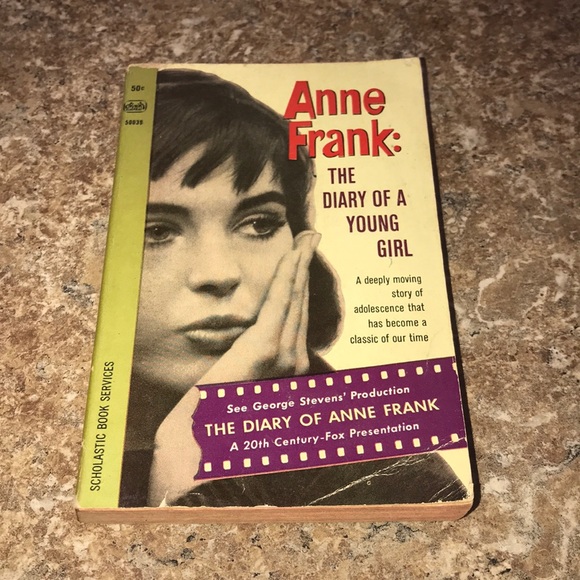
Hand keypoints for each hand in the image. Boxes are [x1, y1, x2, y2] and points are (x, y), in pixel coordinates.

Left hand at [147, 231, 319, 505]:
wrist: (198, 440)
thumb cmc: (216, 412)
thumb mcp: (244, 380)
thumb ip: (258, 358)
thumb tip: (260, 337)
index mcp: (291, 368)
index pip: (299, 314)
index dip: (303, 282)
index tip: (304, 254)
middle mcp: (294, 362)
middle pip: (301, 302)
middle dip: (306, 266)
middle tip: (311, 236)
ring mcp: (283, 357)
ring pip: (294, 298)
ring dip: (300, 264)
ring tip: (306, 238)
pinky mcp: (263, 350)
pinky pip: (279, 303)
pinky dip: (288, 275)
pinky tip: (292, 253)